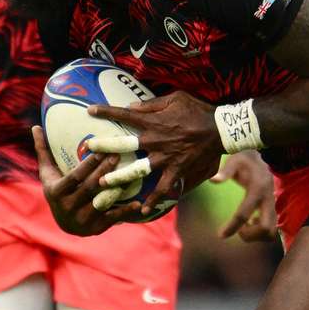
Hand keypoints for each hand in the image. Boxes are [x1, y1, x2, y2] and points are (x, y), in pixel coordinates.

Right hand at [32, 126, 141, 235]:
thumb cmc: (57, 190)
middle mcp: (68, 207)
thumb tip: (35, 126)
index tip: (103, 149)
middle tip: (118, 154)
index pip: (75, 176)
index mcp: (56, 192)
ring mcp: (82, 219)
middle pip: (91, 186)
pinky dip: (125, 211)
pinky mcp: (96, 228)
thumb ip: (43, 151)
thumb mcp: (48, 174)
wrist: (64, 224)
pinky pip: (112, 218)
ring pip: (103, 201)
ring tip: (130, 172)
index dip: (89, 164)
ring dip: (117, 187)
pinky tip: (138, 203)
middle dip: (105, 170)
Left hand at [86, 92, 223, 215]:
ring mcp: (165, 158)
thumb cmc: (198, 111)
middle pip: (124, 145)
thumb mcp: (176, 99)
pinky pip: (163, 188)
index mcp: (154, 122)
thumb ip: (152, 105)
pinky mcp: (177, 171)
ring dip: (119, 177)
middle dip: (104, 147)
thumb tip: (131, 106)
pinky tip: (142, 210)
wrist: (221, 129)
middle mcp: (155, 141)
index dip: (107, 112)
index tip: (91, 111)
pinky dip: (153, 200)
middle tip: (87, 149)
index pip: (125, 115)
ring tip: (103, 184)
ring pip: (137, 170)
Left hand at [210, 151, 276, 241]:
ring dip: (256, 235)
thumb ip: (225, 171)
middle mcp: (268, 198)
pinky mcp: (273, 207)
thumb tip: (212, 180)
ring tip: (243, 227)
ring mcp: (273, 204)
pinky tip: (250, 222)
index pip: (244, 214)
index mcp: (258, 188)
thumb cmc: (243, 159)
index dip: (232, 227)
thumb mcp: (234, 161)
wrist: (259, 156)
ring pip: (271, 231)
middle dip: (250, 235)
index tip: (220, 235)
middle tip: (238, 230)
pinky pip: (271, 228)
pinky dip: (260, 231)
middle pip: (266, 228)